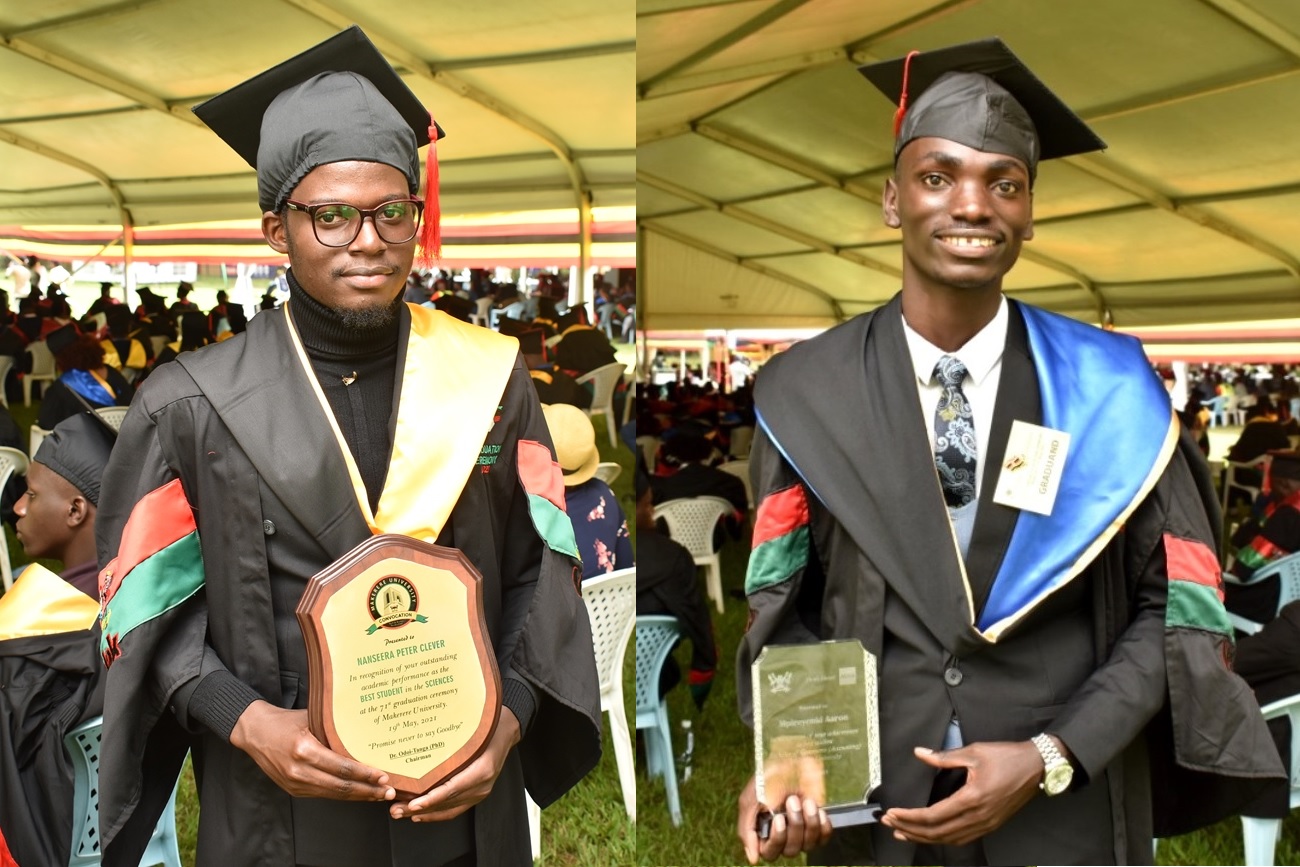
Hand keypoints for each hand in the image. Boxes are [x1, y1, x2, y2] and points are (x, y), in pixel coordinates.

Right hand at [229, 701, 394, 800]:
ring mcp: (295, 783)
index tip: (383, 777)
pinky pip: (323, 794)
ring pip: (333, 794)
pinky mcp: (294, 789)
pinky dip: (342, 795)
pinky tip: (358, 792)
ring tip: (378, 795)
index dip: (364, 775)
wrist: (255, 732)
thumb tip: (366, 733)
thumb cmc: (286, 721)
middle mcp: (299, 770)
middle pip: (340, 786)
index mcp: (305, 749)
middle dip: (367, 791)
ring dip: (358, 796)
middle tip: (389, 792)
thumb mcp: (312, 718)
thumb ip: (335, 728)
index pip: (341, 767)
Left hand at [389, 708, 521, 821]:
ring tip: (402, 812)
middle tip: (396, 810)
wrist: (507, 730)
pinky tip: (420, 814)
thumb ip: (452, 742)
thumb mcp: (474, 731)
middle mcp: (482, 785)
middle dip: (419, 809)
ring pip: (449, 809)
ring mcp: (480, 792)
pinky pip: (455, 809)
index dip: (431, 799)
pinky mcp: (477, 794)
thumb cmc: (490, 727)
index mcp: (482, 770)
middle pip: (446, 802)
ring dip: (424, 813)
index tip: (413, 804)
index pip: (452, 789)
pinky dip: (437, 813)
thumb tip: (422, 741)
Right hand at [736, 775, 831, 864]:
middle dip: (794, 825)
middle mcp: (784, 837)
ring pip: (808, 845)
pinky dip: (823, 826)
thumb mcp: (750, 801)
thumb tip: (753, 859)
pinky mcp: (818, 826)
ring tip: (805, 800)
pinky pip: (824, 838)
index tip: (779, 818)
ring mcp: (802, 833)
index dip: (776, 840)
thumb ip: (747, 830)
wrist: (790, 758)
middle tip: (792, 800)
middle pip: (790, 850)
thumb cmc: (767, 778)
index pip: (770, 853)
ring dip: (809, 823)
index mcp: (764, 833)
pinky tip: (819, 810)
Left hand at [880, 740, 1043, 845]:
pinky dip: (942, 839)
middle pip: (937, 833)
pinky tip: (931, 834)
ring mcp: (986, 824)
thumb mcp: (974, 752)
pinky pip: (962, 838)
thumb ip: (943, 756)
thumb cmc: (1007, 757)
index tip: (892, 814)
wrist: (1038, 767)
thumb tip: (919, 753)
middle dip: (910, 830)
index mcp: (972, 798)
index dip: (909, 817)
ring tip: (904, 833)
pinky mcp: (991, 825)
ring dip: (924, 838)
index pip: (932, 816)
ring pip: (949, 839)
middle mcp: (978, 817)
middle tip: (889, 824)